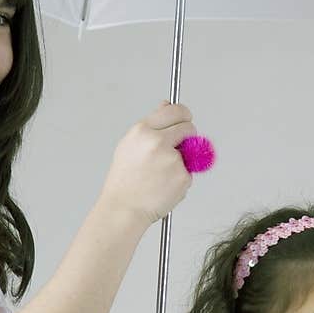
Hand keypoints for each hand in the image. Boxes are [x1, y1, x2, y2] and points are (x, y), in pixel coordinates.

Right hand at [99, 101, 195, 225]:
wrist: (123, 209)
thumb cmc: (125, 180)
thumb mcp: (130, 145)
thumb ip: (151, 125)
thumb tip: (166, 103)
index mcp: (142, 131)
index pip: (174, 110)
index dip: (183, 115)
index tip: (184, 120)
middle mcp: (157, 142)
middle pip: (189, 126)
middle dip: (188, 135)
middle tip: (178, 148)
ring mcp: (172, 159)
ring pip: (191, 152)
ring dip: (183, 159)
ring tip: (161, 174)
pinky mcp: (182, 176)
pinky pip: (189, 172)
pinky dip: (181, 179)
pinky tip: (164, 186)